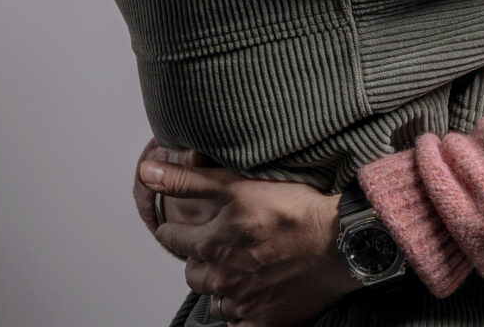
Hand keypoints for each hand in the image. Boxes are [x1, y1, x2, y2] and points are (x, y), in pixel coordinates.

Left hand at [139, 160, 361, 325]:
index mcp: (211, 244)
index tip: (177, 228)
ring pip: (214, 301)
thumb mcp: (237, 184)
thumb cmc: (292, 208)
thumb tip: (145, 171)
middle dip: (199, 260)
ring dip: (220, 287)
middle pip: (192, 274)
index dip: (174, 231)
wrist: (338, 241)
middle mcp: (221, 278)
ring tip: (238, 270)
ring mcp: (242, 304)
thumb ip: (188, 180)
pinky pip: (237, 325)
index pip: (173, 240)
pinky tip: (252, 297)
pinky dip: (240, 312)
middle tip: (216, 247)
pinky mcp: (263, 322)